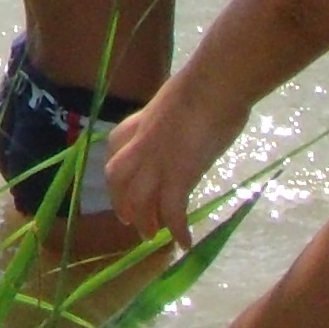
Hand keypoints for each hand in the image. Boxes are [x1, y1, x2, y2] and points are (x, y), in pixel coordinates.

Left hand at [100, 68, 245, 247]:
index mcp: (138, 122)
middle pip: (118, 180)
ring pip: (139, 200)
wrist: (214, 84)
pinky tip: (186, 243)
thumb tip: (186, 129)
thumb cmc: (204, 86)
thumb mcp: (176, 104)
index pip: (114, 147)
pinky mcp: (178, 175)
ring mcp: (156, 161)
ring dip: (145, 222)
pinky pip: (173, 211)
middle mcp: (140, 145)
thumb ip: (173, 122)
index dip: (117, 171)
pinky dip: (177, 230)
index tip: (123, 185)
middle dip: (122, 203)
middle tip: (132, 223)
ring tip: (155, 237)